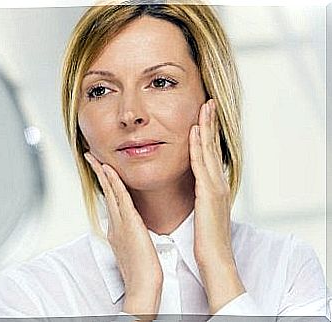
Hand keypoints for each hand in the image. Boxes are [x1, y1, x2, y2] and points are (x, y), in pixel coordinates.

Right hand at [84, 152, 162, 317]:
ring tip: (94, 157)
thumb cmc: (142, 272)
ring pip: (109, 191)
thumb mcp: (134, 249)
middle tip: (90, 157)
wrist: (142, 286)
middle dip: (98, 173)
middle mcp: (115, 223)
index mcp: (117, 229)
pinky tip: (108, 170)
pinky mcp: (128, 223)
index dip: (105, 183)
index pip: (110, 200)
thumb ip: (130, 237)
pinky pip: (120, 197)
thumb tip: (131, 231)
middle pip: (105, 192)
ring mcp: (119, 222)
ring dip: (101, 172)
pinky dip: (113, 182)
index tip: (102, 170)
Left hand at [189, 99, 244, 313]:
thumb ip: (198, 198)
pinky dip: (199, 147)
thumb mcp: (201, 213)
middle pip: (213, 147)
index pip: (209, 155)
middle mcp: (217, 184)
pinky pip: (202, 166)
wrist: (214, 261)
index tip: (202, 116)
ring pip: (210, 151)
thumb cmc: (205, 240)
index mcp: (213, 188)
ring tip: (204, 107)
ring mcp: (215, 188)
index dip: (207, 134)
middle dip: (210, 123)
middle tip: (207, 102)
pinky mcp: (210, 195)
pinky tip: (195, 132)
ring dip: (207, 128)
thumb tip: (192, 189)